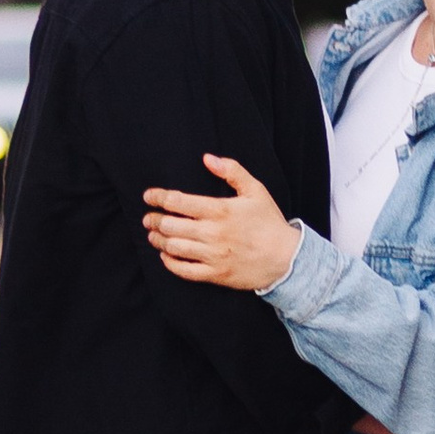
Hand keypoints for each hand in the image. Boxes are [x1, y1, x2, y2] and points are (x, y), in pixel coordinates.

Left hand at [143, 153, 303, 291]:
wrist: (286, 258)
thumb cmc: (269, 222)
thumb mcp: (255, 190)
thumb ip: (232, 171)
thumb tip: (208, 158)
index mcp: (220, 210)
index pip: (179, 202)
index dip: (159, 197)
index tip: (149, 196)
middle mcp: (213, 233)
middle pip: (171, 225)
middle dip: (154, 220)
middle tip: (148, 217)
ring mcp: (213, 255)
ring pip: (174, 248)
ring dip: (158, 240)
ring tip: (153, 234)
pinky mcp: (215, 274)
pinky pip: (184, 271)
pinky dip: (170, 263)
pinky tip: (166, 255)